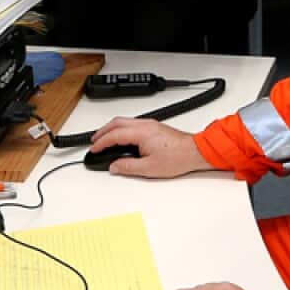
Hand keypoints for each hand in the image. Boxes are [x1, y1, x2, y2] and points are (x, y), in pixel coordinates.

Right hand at [88, 117, 212, 177]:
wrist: (195, 152)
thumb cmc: (178, 158)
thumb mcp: (149, 168)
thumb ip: (128, 167)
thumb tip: (115, 166)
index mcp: (142, 133)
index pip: (115, 135)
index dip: (101, 142)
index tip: (94, 149)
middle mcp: (145, 125)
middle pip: (117, 123)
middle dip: (102, 132)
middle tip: (94, 142)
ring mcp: (150, 124)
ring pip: (124, 121)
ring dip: (112, 129)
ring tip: (104, 139)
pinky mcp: (155, 126)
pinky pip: (132, 123)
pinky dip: (121, 129)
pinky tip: (121, 137)